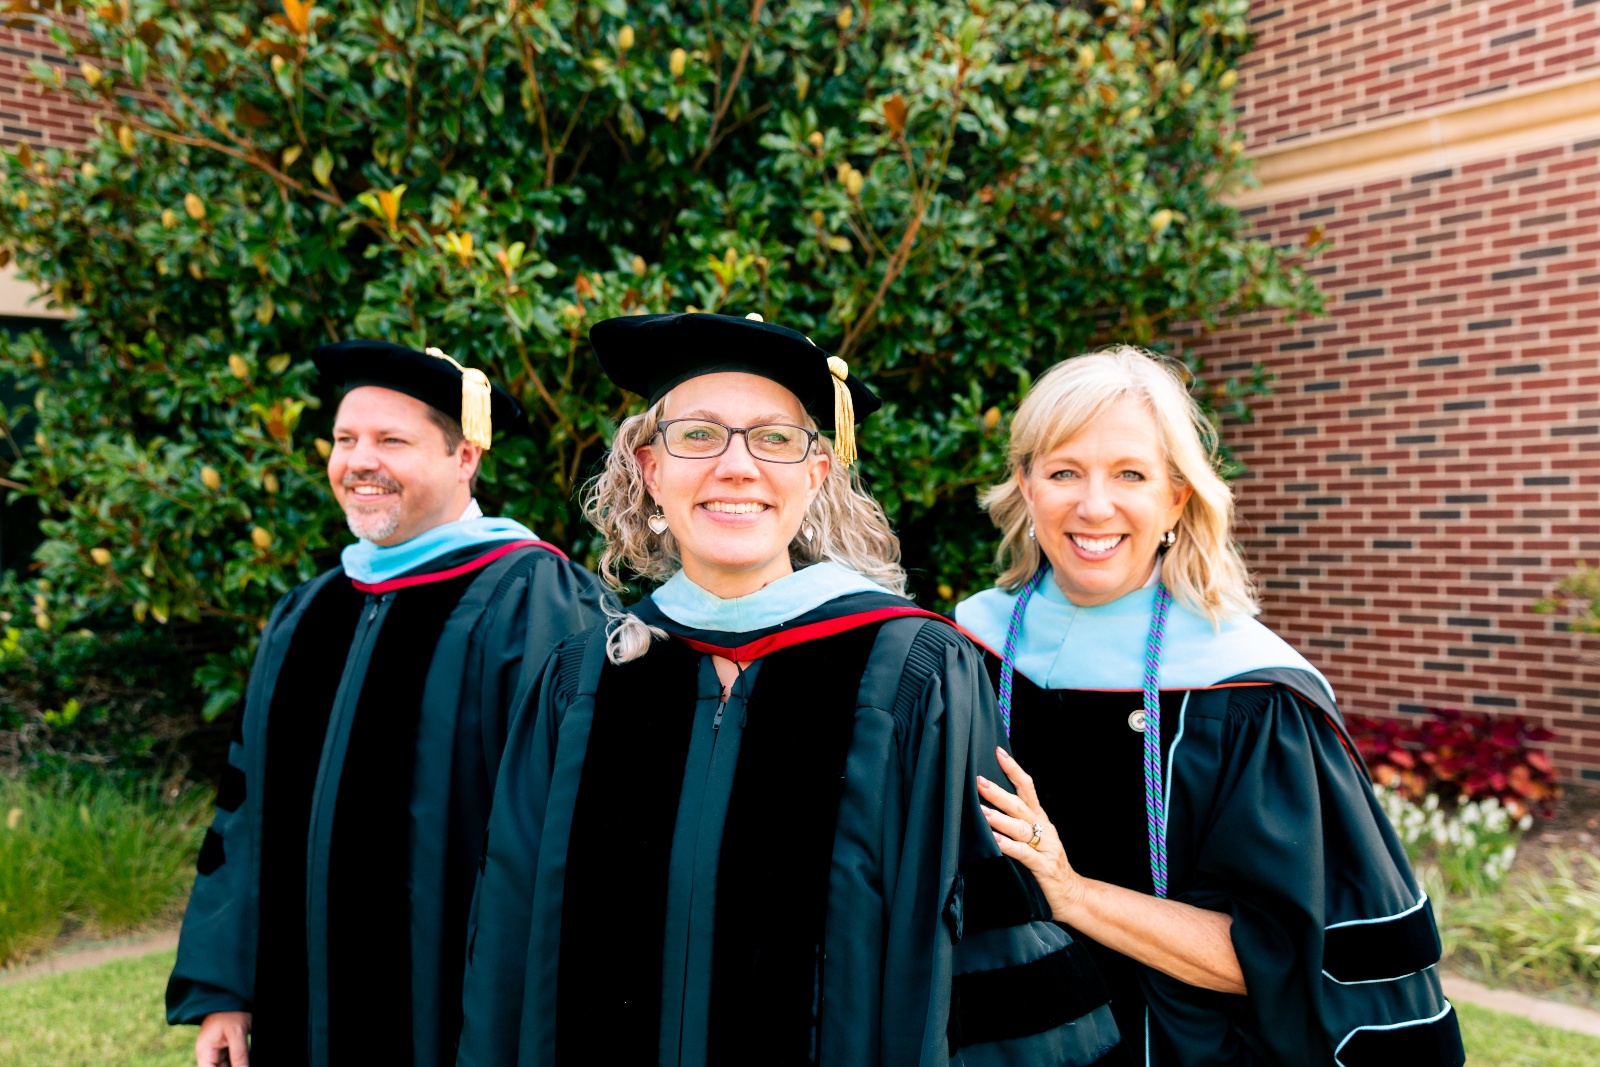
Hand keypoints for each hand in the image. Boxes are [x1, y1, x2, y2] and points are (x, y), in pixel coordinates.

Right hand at [196, 1011, 251, 1066]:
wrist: (232, 994)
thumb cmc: (231, 1010)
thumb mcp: (236, 1033)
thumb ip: (239, 1055)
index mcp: (205, 1052)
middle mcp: (209, 1053)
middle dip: (234, 1066)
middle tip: (243, 1063)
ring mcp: (218, 1049)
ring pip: (228, 1065)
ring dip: (238, 1064)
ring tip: (245, 1059)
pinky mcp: (228, 1046)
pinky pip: (233, 1059)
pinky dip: (240, 1061)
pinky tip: (246, 1059)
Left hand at [978, 746, 1084, 920]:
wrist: (1074, 895)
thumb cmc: (1048, 865)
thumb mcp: (1034, 839)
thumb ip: (1017, 823)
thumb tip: (989, 804)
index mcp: (1040, 819)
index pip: (1027, 788)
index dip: (1014, 770)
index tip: (999, 752)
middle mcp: (1044, 829)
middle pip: (1020, 806)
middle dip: (999, 792)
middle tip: (979, 781)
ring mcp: (1045, 847)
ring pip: (1021, 828)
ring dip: (1000, 818)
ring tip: (981, 810)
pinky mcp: (1043, 867)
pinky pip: (1023, 853)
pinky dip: (1008, 845)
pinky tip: (994, 840)